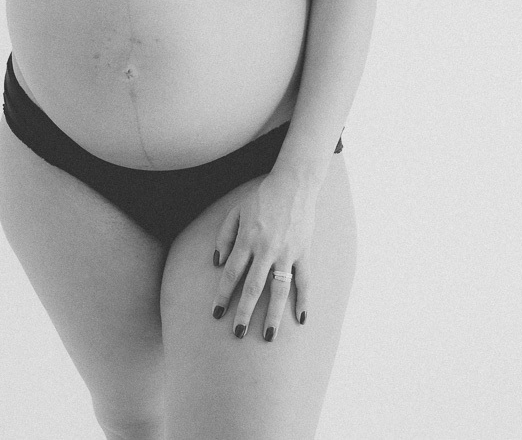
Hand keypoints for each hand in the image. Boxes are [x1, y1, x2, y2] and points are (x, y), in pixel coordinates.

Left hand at [211, 170, 317, 341]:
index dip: (223, 295)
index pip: (231, 273)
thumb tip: (217, 262)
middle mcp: (265, 249)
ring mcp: (286, 252)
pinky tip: (301, 318)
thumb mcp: (236, 211)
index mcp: (247, 239)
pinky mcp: (303, 252)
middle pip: (253, 287)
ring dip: (273, 314)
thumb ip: (224, 236)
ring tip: (268, 336)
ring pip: (279, 290)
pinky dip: (303, 300)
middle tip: (238, 333)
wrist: (293, 184)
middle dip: (244, 312)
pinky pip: (304, 281)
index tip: (217, 313)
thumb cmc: (262, 198)